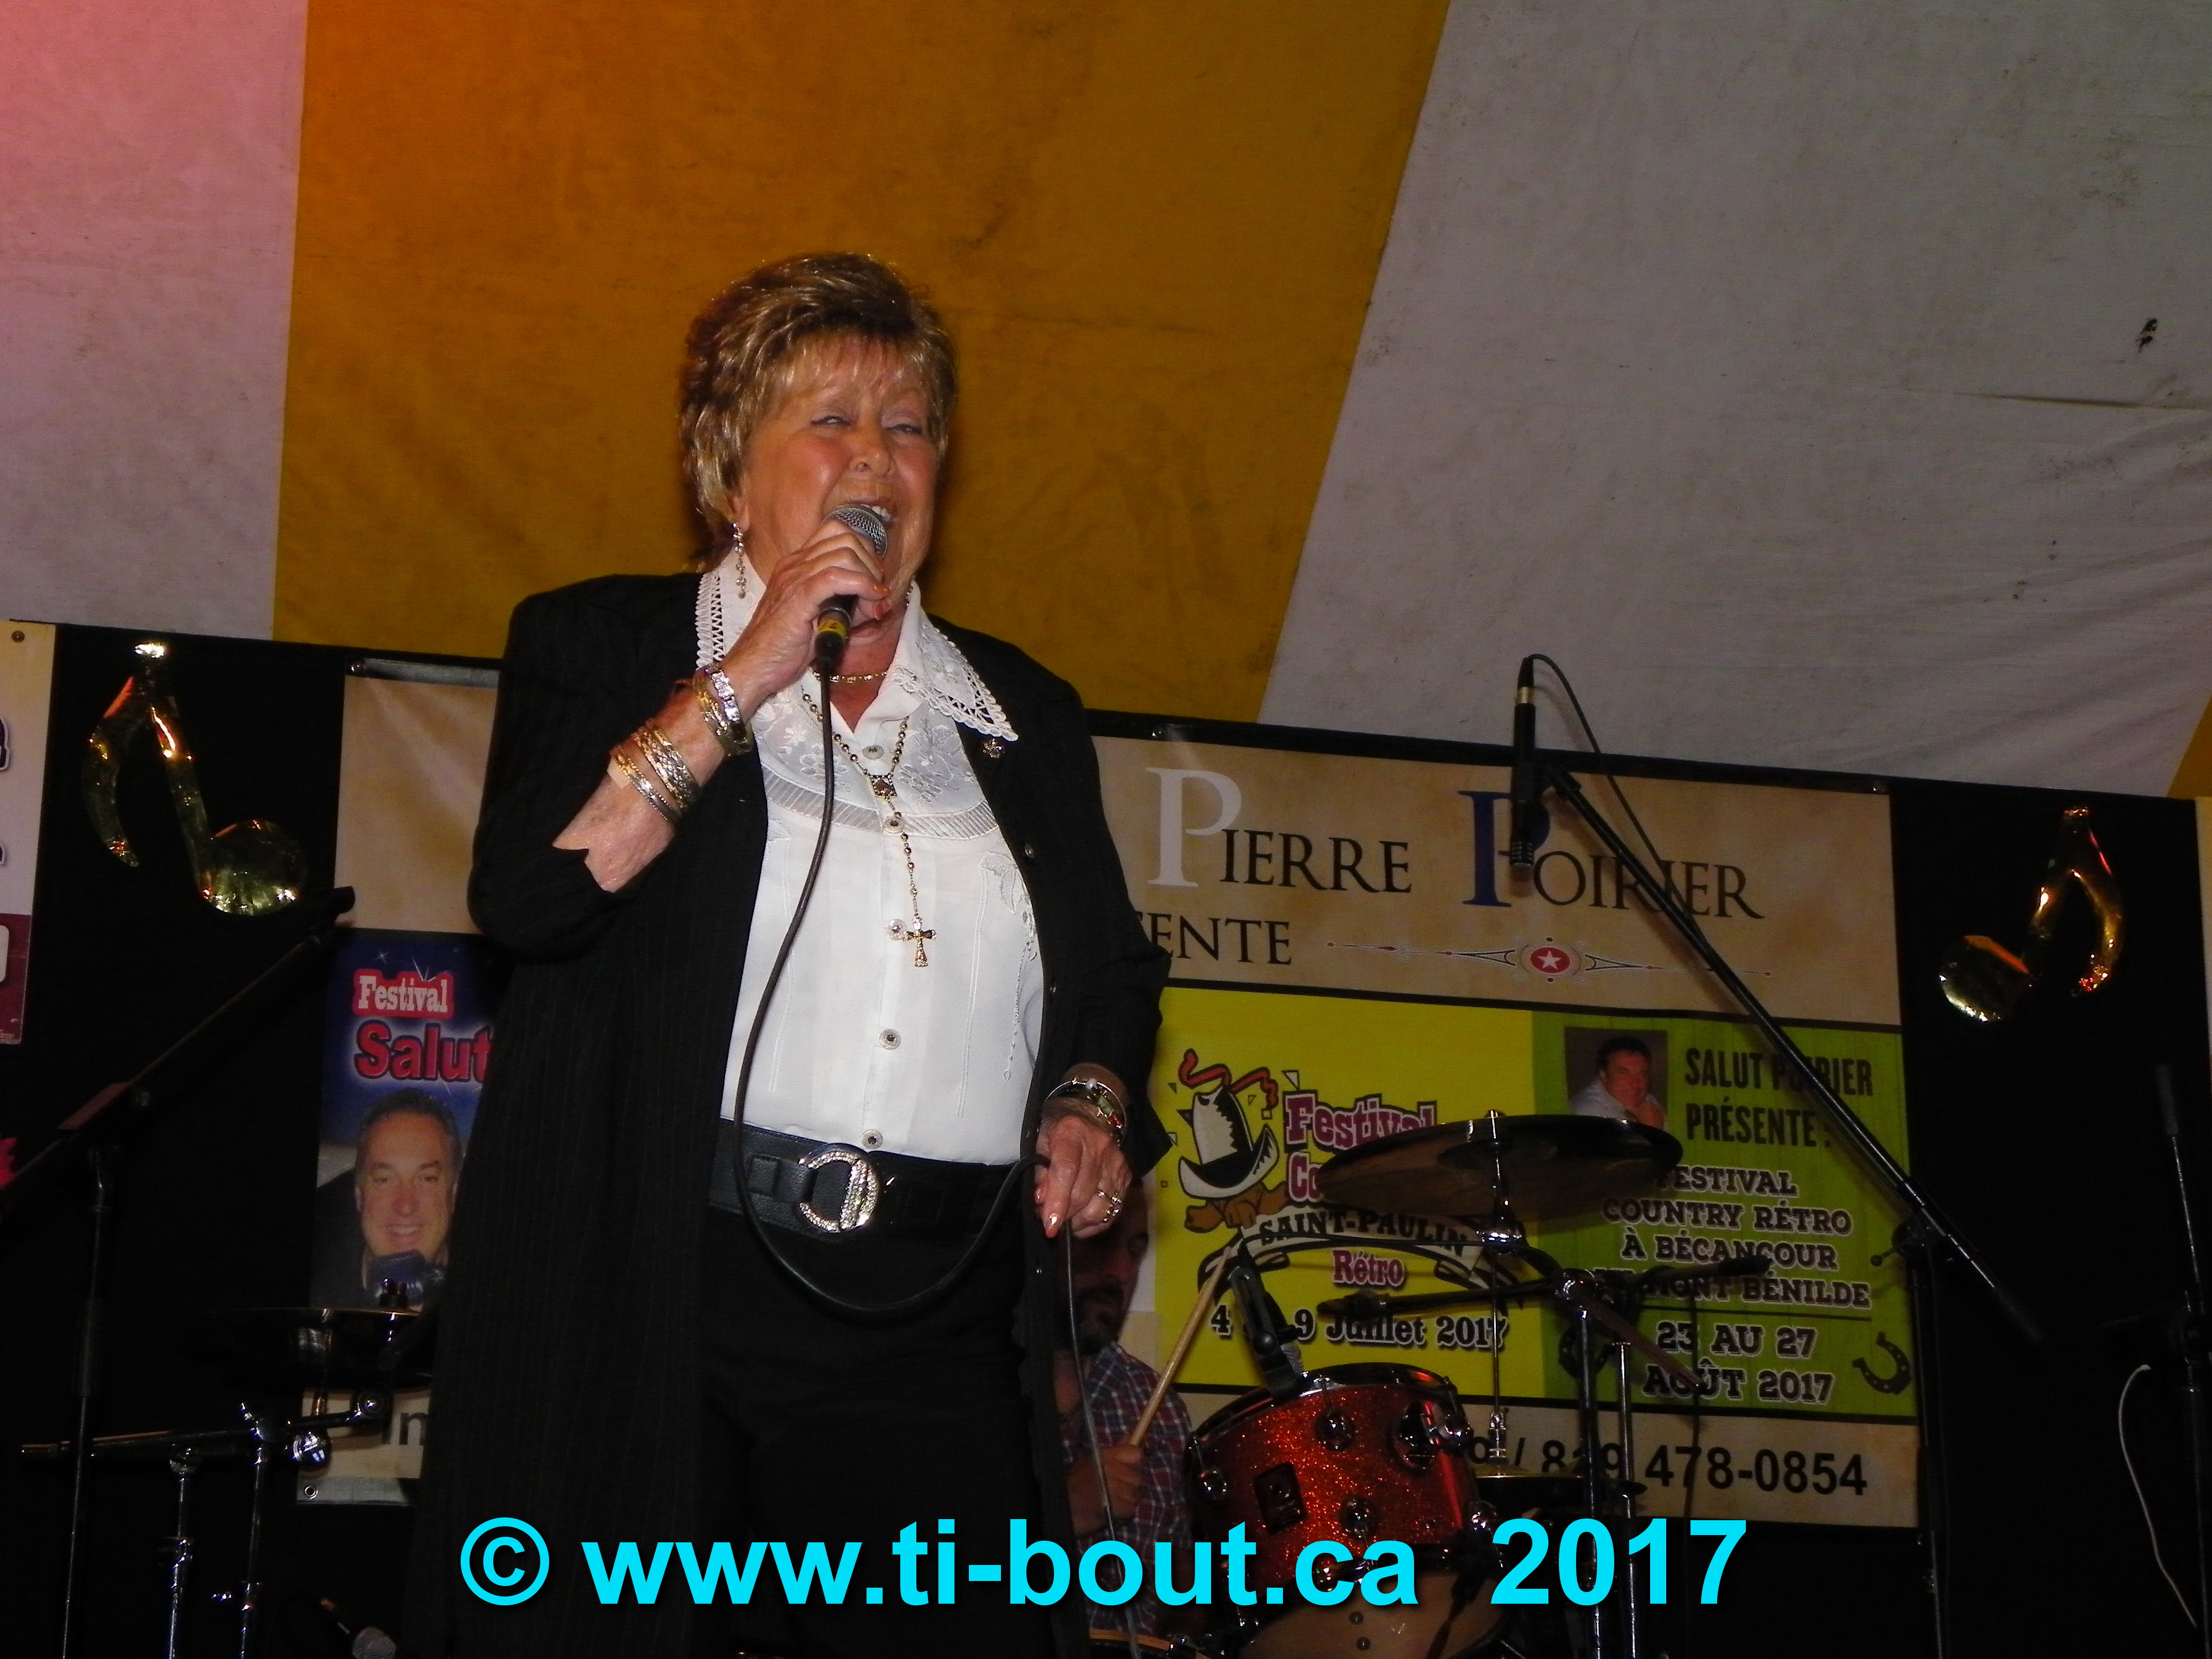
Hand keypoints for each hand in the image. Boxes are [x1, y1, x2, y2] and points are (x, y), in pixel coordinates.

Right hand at [718, 515, 891, 709]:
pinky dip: (862, 585)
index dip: (864, 550)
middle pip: (846, 537)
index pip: (837, 531)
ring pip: (844, 553)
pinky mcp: (798, 597)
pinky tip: (871, 600)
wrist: (754, 665)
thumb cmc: (786, 646)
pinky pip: (835, 577)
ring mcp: (794, 578)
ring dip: (869, 576)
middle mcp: (795, 564)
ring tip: (873, 602)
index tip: (873, 579)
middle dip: (871, 562)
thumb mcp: (822, 617)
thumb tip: (880, 599)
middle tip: (876, 593)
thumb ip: (849, 604)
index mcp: (798, 563)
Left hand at [1034, 1110, 1130, 1238]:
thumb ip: (1040, 1172)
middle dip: (1064, 1215)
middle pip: (1082, 1194)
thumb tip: (1041, 1202)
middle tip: (1050, 1221)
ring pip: (1100, 1208)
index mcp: (1072, 1133)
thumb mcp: (1041, 1142)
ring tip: (1066, 1221)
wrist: (1091, 1112)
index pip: (1067, 1171)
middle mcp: (1099, 1148)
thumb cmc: (1059, 1129)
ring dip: (1079, 1222)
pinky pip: (1113, 1211)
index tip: (1049, 1226)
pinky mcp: (1126, 1177)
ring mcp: (1116, 1164)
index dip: (1057, 1201)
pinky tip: (1081, 1221)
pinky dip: (1095, 1223)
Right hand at [1066, 1442, 1144, 1534]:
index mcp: (1107, 1456)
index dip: (1133, 1463)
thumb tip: (1130, 1435)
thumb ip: (1114, 1450)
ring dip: (1127, 1500)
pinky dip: (1123, 1512)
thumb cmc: (1074, 1483)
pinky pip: (1130, 1508)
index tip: (1127, 1470)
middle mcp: (1114, 1469)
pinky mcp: (1119, 1507)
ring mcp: (1118, 1488)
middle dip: (1130, 1485)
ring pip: (1135, 1494)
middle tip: (1117, 1490)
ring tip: (1113, 1501)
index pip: (1136, 1454)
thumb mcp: (1091, 1461)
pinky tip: (1112, 1511)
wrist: (1063, 1507)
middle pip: (1138, 1477)